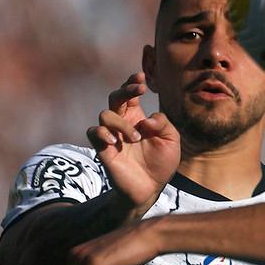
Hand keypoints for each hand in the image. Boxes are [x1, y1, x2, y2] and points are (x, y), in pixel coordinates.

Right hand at [86, 73, 179, 212]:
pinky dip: (102, 132)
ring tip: (136, 138)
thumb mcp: (171, 140)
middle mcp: (123, 123)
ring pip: (106, 114)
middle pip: (115, 97)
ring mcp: (112, 135)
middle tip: (139, 90)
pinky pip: (94, 132)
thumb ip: (163, 124)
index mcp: (138, 118)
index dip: (132, 82)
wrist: (150, 188)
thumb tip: (146, 119)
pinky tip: (114, 140)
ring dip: (121, 123)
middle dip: (125, 90)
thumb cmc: (162, 162)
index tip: (141, 77)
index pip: (131, 94)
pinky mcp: (103, 149)